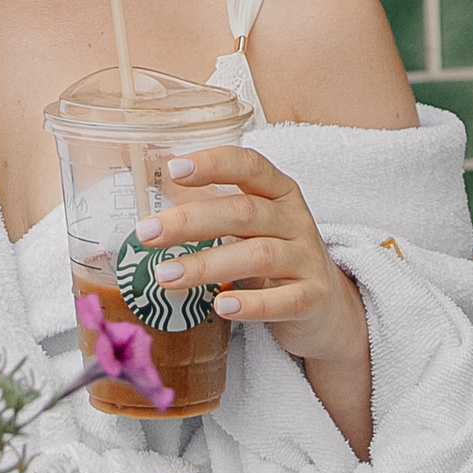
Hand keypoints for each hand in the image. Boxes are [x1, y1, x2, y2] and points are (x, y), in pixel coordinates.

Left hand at [140, 146, 373, 454]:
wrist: (326, 308)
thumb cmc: (274, 258)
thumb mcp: (252, 227)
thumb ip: (214, 210)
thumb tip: (152, 204)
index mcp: (279, 191)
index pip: (249, 165)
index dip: (212, 164)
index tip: (173, 170)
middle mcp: (296, 219)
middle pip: (243, 212)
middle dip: (190, 221)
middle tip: (147, 234)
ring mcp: (308, 258)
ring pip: (258, 255)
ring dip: (207, 265)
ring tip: (166, 276)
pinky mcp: (314, 298)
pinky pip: (285, 300)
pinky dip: (252, 304)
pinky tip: (221, 306)